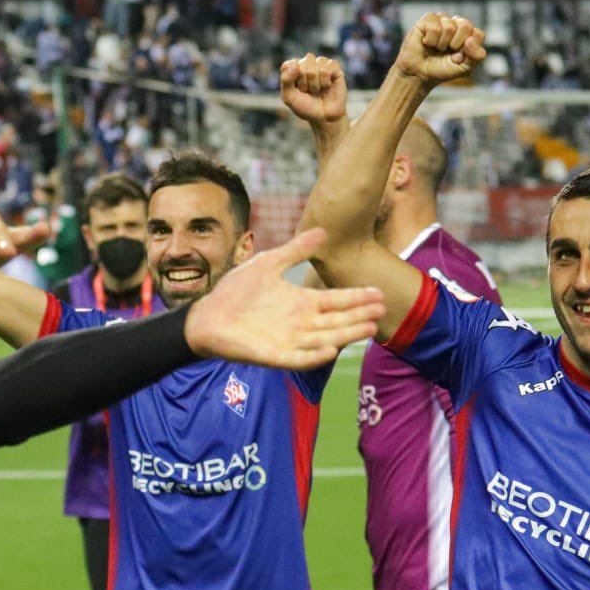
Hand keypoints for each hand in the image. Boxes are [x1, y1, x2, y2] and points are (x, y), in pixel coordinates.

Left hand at [186, 228, 383, 369]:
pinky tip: (331, 350)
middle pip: (338, 320)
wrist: (207, 316)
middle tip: (382, 309)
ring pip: (326, 338)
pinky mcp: (275, 356)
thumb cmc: (236, 291)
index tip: (378, 292)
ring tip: (370, 327)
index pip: (337, 300)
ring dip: (347, 334)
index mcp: (301, 302)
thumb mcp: (268, 263)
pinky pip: (300, 358)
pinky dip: (315, 356)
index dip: (357, 297)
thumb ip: (295, 250)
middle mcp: (301, 323)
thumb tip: (323, 231)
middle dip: (360, 315)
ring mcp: (290, 341)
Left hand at [278, 54, 347, 127]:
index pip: (288, 65)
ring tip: (317, 90)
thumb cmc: (305, 107)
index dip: (291, 80)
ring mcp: (320, 64)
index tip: (296, 90)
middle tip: (308, 91)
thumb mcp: (289, 97)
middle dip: (305, 82)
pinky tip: (327, 86)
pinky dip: (326, 80)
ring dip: (315, 83)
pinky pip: (328, 66)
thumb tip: (295, 64)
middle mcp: (306, 63)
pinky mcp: (334, 67)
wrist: (324, 117)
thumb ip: (286, 80)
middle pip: (303, 64)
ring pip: (316, 65)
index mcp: (293, 68)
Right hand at [393, 13, 486, 86]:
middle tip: (446, 51)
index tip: (458, 57)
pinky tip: (426, 42)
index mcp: (468, 34)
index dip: (468, 49)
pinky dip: (430, 40)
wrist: (419, 74)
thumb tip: (470, 40)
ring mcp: (442, 19)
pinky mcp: (428, 19)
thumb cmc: (441, 69)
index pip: (477, 34)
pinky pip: (434, 27)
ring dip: (441, 44)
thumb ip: (476, 57)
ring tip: (435, 48)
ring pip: (449, 27)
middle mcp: (457, 24)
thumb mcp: (464, 68)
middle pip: (466, 26)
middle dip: (455, 44)